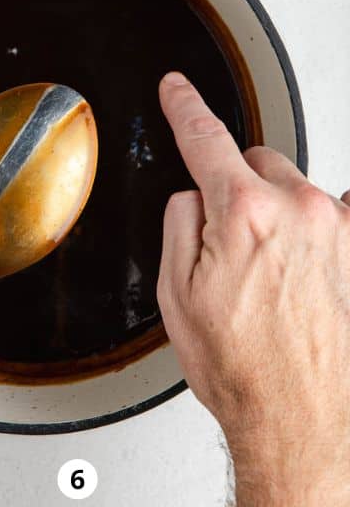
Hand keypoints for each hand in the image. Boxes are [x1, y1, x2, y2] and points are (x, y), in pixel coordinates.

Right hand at [157, 72, 349, 505]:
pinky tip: (294, 280)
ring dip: (271, 214)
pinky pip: (328, 218)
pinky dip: (307, 236)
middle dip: (233, 186)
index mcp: (244, 213)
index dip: (184, 106)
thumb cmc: (243, 368)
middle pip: (256, 160)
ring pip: (293, 189)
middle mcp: (303, 211)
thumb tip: (191, 199)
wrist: (302, 420)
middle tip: (220, 242)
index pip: (204, 137)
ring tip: (260, 277)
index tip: (176, 88)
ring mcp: (341, 231)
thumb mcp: (175, 292)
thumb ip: (179, 223)